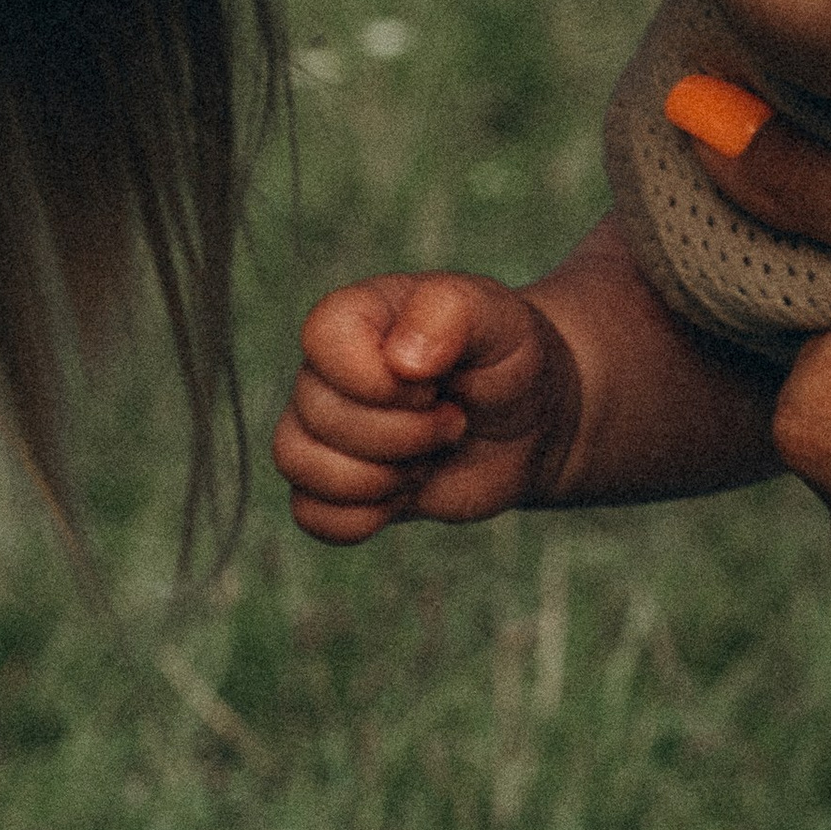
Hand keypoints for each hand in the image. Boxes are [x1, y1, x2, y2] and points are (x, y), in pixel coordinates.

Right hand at [273, 270, 579, 540]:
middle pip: (319, 414)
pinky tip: (408, 492)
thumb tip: (402, 360)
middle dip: (406, 433)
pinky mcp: (337, 484)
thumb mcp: (500, 317)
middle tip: (454, 420)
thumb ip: (450, 312)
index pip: (322, 337)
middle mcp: (328, 371)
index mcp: (357, 316)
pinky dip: (364, 517)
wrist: (531, 421)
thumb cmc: (508, 358)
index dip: (379, 378)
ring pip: (300, 465)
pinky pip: (311, 514)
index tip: (434, 381)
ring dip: (381, 477)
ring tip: (430, 455)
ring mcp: (326, 429)